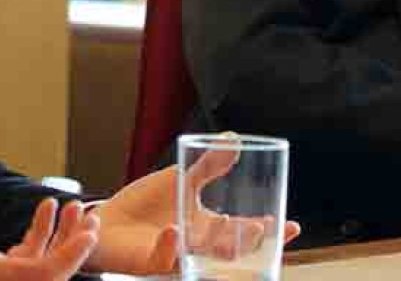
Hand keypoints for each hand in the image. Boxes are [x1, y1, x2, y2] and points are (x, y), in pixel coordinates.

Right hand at [0, 190, 97, 280]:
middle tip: (92, 220)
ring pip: (40, 267)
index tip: (89, 234)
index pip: (38, 275)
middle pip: (47, 274)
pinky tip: (46, 209)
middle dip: (73, 248)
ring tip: (77, 208)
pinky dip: (39, 238)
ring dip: (60, 239)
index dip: (68, 258)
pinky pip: (24, 261)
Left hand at [86, 142, 300, 274]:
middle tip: (260, 226)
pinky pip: (165, 259)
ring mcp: (177, 255)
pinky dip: (171, 244)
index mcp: (209, 226)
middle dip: (248, 241)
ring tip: (222, 220)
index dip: (271, 232)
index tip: (293, 225)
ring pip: (203, 257)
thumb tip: (234, 138)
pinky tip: (173, 230)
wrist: (107, 222)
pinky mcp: (151, 262)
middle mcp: (198, 245)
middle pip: (232, 250)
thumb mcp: (181, 179)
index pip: (246, 231)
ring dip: (214, 241)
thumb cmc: (146, 206)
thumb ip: (209, 165)